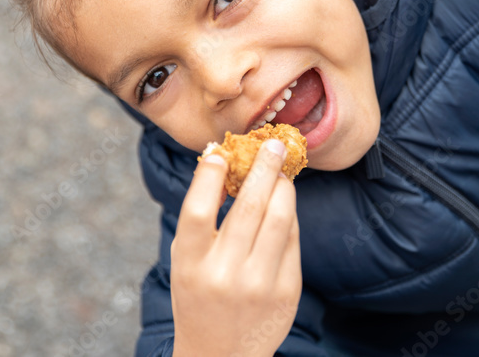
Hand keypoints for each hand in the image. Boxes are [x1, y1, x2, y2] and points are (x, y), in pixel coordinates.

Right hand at [171, 139, 301, 356]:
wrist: (221, 355)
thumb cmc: (199, 295)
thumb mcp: (186, 260)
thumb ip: (200, 217)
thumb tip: (221, 160)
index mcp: (190, 265)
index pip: (198, 211)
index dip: (210, 176)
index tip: (222, 151)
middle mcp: (224, 275)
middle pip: (249, 207)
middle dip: (263, 167)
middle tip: (271, 143)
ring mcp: (259, 285)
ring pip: (279, 218)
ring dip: (283, 186)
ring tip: (281, 170)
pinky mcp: (286, 291)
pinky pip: (292, 239)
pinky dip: (288, 215)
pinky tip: (284, 204)